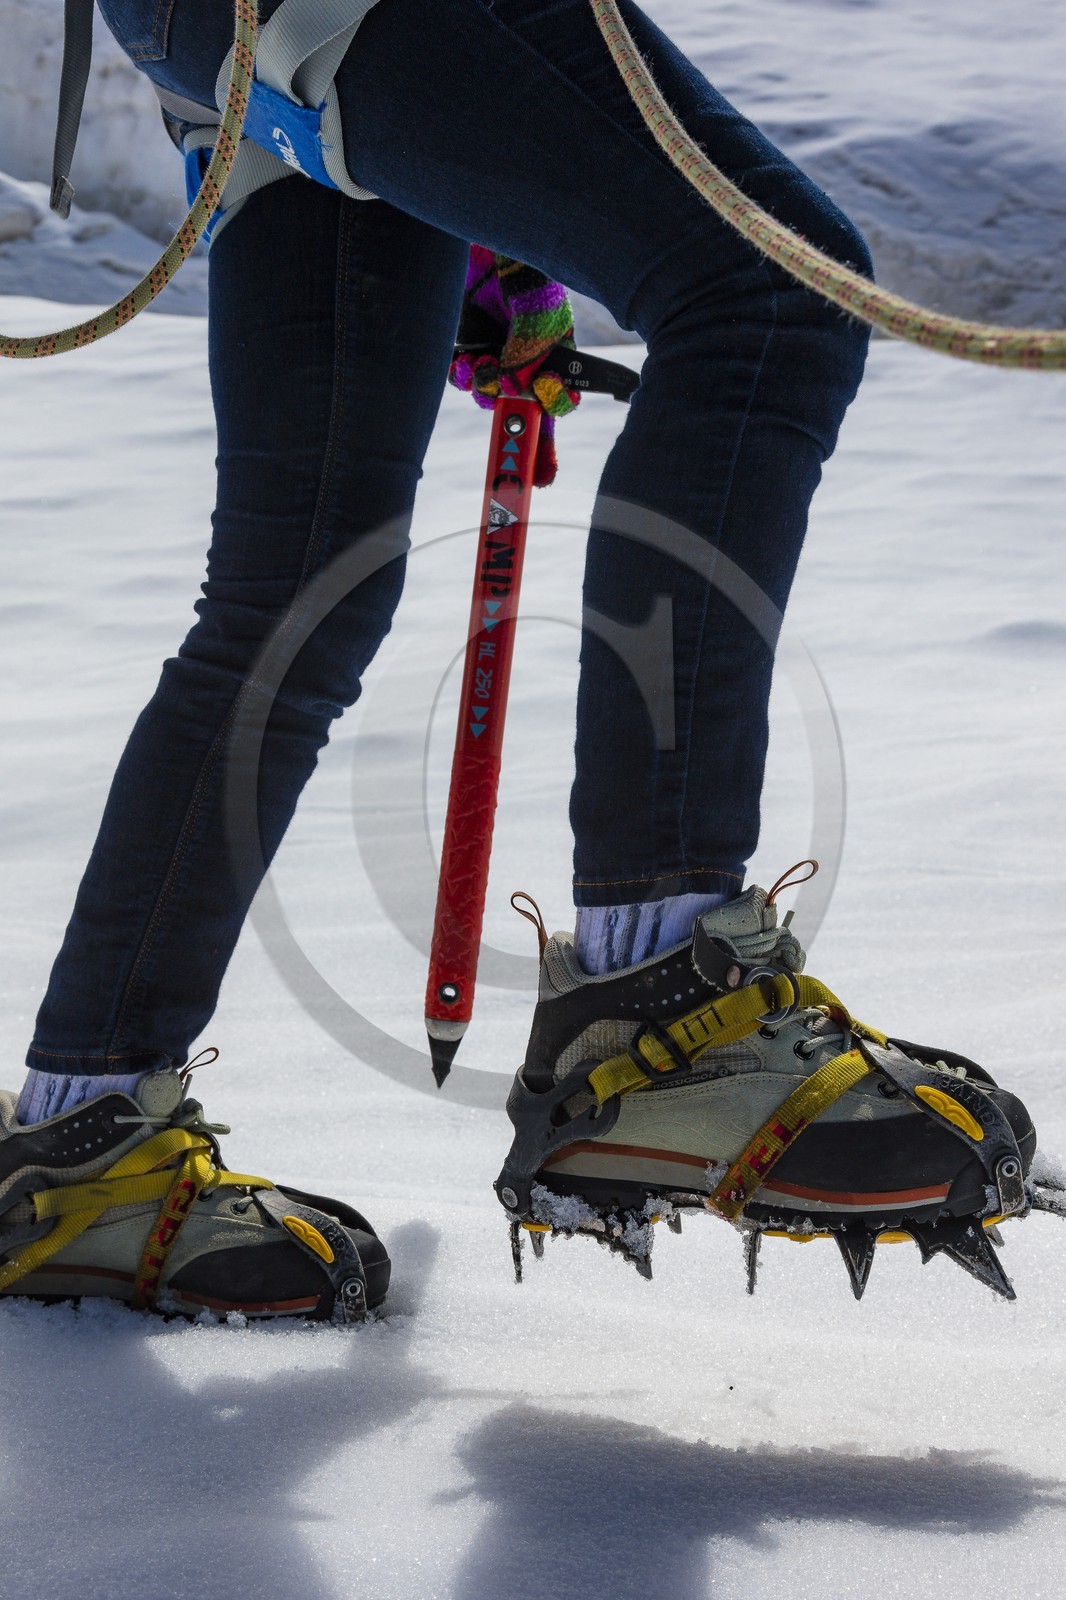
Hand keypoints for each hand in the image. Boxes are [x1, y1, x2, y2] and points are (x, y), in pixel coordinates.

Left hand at [449, 246, 580, 486]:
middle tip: (524, 474)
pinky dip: (461, 377)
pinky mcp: (465, 346)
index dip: (550, 437)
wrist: (477, 235)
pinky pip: (462, 378)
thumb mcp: (536, 315)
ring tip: (481, 369)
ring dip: (483, 392)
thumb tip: (512, 390)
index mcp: (555, 352)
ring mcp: (495, 353)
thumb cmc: (520, 266)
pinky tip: (464, 361)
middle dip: (519, 434)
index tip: (543, 471)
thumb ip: (529, 357)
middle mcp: (526, 358)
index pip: (560, 401)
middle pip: (524, 410)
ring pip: (488, 396)